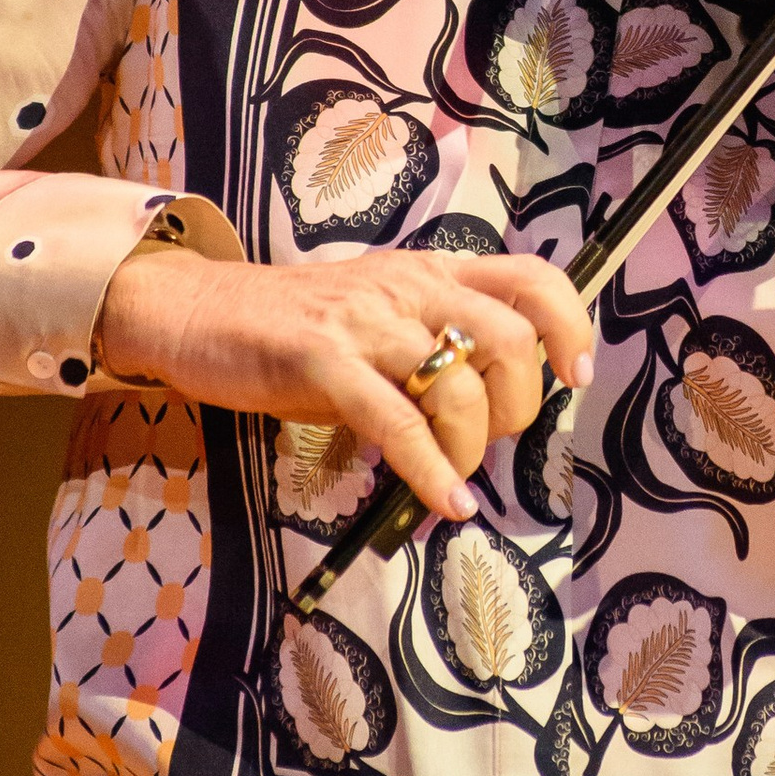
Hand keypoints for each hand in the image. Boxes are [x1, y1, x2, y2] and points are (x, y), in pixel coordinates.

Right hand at [96, 247, 596, 524]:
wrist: (198, 312)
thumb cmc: (292, 328)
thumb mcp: (379, 318)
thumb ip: (434, 344)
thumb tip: (492, 408)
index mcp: (430, 273)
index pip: (529, 277)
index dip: (568, 324)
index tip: (576, 374)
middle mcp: (408, 287)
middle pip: (509, 339)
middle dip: (519, 405)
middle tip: (493, 439)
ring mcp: (365, 323)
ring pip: (457, 384)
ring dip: (472, 447)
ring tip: (454, 476)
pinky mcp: (322, 363)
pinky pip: (397, 423)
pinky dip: (431, 471)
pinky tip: (445, 503)